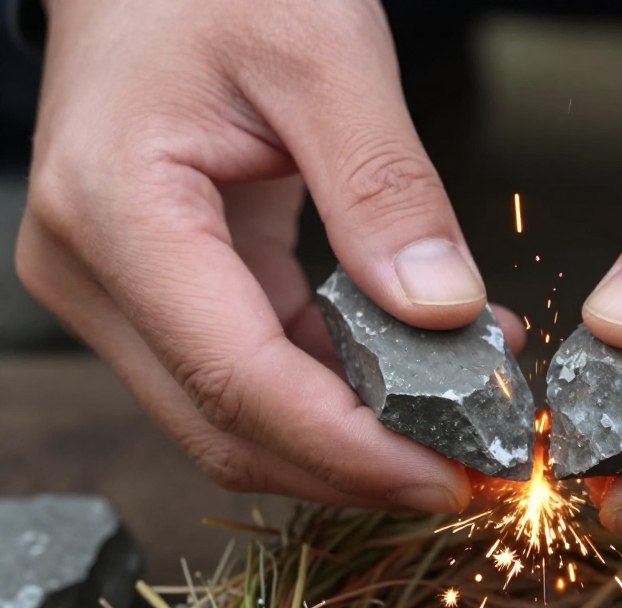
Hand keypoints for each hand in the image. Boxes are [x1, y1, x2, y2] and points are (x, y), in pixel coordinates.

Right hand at [16, 0, 523, 511]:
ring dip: (352, 433)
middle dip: (354, 465)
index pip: (239, 381)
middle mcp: (97, 274)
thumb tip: (444, 312)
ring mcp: (121, 292)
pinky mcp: (161, 292)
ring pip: (240, 415)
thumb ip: (383, 188)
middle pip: (229, 426)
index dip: (350, 450)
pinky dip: (337, 386)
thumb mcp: (323, 56)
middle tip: (467, 472)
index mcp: (118, 214)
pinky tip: (415, 368)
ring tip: (458, 417)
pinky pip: (253, 369)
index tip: (449, 479)